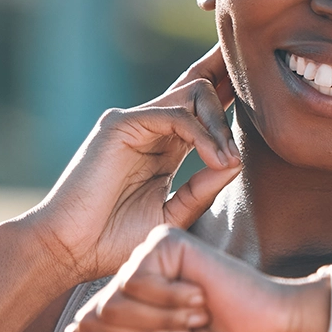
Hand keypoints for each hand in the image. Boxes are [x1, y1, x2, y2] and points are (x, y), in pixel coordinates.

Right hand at [17, 45, 241, 281]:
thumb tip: (234, 161)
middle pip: (200, 85)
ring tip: (229, 160)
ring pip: (193, 93)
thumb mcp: (171, 216)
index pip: (199, 107)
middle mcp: (147, 127)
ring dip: (220, 123)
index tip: (261, 83)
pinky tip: (217, 160)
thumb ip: (201, 189)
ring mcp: (132, 122)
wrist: (67, 251)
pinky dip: (202, 134)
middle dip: (232, 80)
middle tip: (263, 86)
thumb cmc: (112, 243)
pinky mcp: (118, 125)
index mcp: (160, 146)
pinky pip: (174, 114)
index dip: (229, 91)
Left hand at [63, 224, 329, 331]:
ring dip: (156, 325)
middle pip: (89, 321)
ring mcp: (142, 263)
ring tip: (191, 321)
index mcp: (122, 319)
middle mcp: (127, 287)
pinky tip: (198, 298)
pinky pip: (134, 281)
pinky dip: (169, 302)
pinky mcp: (161, 243)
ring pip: (109, 302)